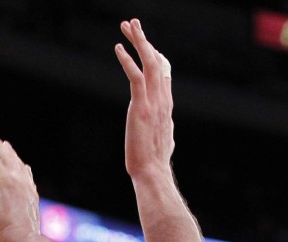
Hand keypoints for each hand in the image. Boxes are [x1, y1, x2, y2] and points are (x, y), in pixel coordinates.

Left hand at [0, 131, 41, 241]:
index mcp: (31, 203)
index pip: (28, 184)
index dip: (23, 174)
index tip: (21, 168)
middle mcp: (27, 189)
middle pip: (18, 165)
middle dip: (10, 154)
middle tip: (2, 144)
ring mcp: (18, 182)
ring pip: (4, 156)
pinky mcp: (6, 180)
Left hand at [115, 19, 174, 178]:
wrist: (152, 172)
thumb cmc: (155, 162)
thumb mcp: (164, 140)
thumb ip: (165, 130)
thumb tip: (168, 133)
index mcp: (166, 105)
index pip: (164, 72)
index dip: (155, 54)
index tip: (145, 43)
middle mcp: (163, 99)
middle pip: (157, 60)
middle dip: (145, 40)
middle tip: (132, 24)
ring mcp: (154, 102)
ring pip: (150, 62)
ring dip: (139, 41)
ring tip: (128, 25)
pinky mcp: (141, 108)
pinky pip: (136, 77)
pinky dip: (128, 60)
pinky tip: (118, 48)